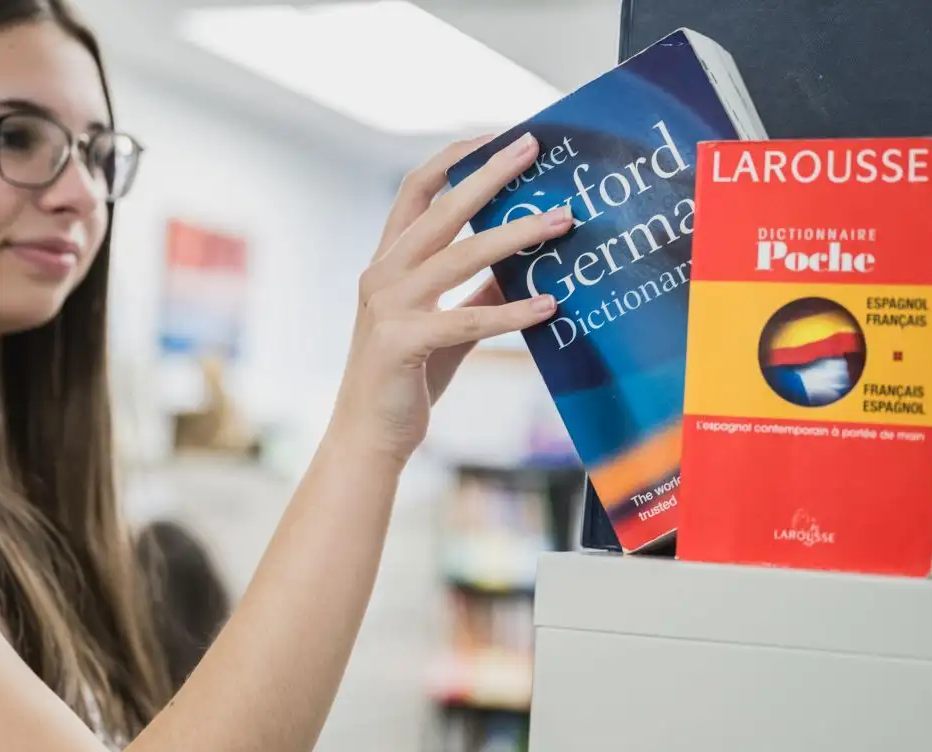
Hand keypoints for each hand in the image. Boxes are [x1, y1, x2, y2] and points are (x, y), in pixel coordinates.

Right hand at [328, 132, 573, 465]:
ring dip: (516, 234)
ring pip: (460, 256)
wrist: (369, 437)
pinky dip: (512, 312)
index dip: (452, 160)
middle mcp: (383, 275)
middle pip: (442, 209)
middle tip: (533, 148)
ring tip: (562, 222)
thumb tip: (524, 266)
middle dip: (490, 174)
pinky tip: (550, 305)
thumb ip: (478, 292)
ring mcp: (388, 307)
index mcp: (388, 264)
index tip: (491, 135)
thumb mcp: (447, 326)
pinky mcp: (402, 342)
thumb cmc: (407, 379)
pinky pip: (468, 319)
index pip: (416, 192)